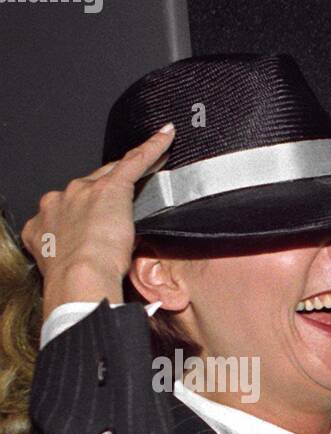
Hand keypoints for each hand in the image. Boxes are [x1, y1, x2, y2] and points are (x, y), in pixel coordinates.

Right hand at [23, 124, 174, 314]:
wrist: (79, 276)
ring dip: (127, 172)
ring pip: (109, 174)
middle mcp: (60, 200)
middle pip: (87, 188)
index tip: (95, 224)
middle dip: (102, 195)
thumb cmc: (76, 281)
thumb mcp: (65, 266)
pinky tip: (166, 138)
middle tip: (124, 206)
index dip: (85, 214)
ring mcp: (83, 192)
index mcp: (46, 220)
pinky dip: (152, 149)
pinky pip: (135, 162)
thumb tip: (95, 264)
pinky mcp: (112, 188)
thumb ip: (74, 255)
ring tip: (153, 162)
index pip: (70, 209)